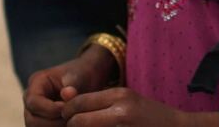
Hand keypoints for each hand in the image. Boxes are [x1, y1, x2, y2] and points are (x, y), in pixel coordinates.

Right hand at [23, 46, 116, 126]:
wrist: (91, 79)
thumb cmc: (83, 74)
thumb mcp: (79, 75)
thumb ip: (73, 84)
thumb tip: (66, 93)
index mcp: (36, 82)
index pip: (34, 102)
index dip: (50, 109)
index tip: (67, 109)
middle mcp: (32, 99)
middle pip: (31, 120)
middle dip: (52, 122)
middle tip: (71, 119)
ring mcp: (36, 113)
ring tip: (72, 122)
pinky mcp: (44, 122)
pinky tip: (71, 125)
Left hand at [62, 87, 210, 126]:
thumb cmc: (151, 116)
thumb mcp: (127, 101)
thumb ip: (102, 102)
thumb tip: (70, 104)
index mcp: (119, 95)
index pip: (79, 102)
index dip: (68, 112)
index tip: (68, 117)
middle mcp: (120, 110)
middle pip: (77, 121)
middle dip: (71, 126)